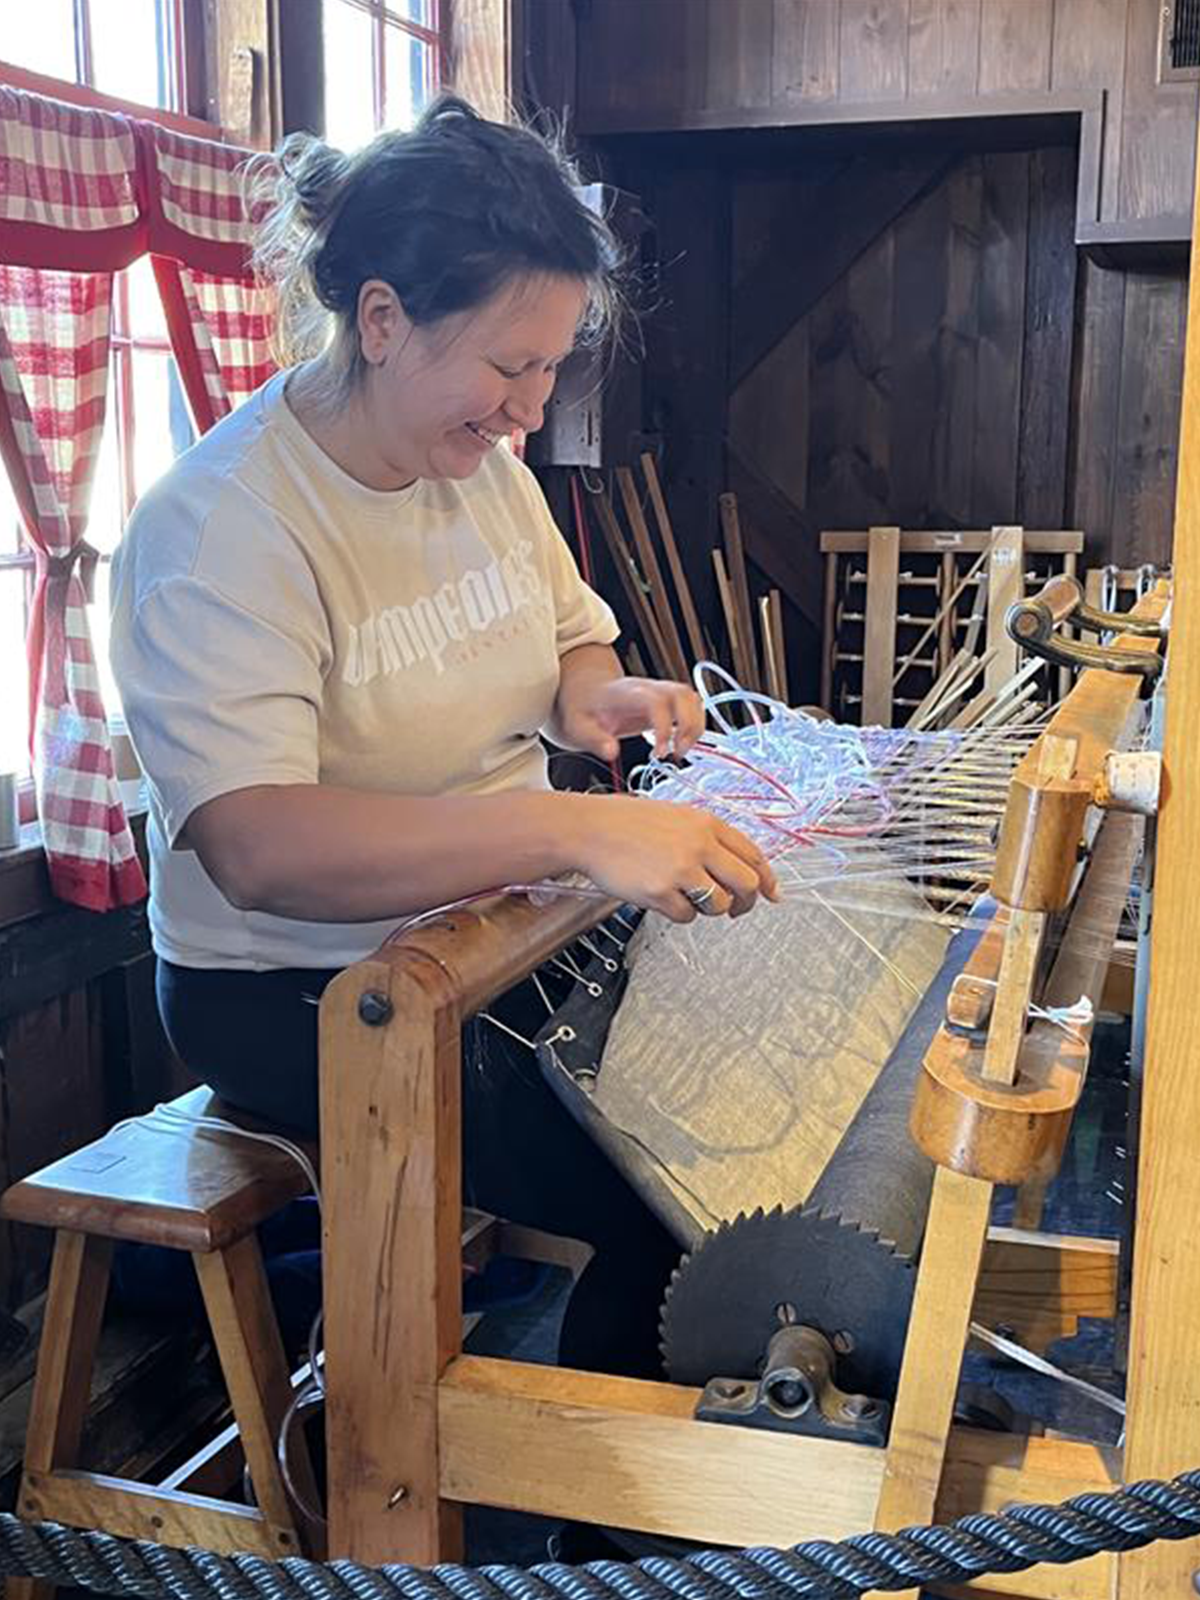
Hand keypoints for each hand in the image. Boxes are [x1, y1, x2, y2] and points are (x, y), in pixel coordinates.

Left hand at [556, 675, 705, 761]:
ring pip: (692, 698)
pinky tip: (681, 742)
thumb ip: (593, 740)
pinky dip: (694, 724)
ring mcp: (659, 691)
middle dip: (688, 726)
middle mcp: (647, 688)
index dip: (664, 727)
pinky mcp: (665, 699)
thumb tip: (612, 752)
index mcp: (626, 694)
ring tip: (680, 750)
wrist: (585, 688)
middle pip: (683, 695)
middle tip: (676, 752)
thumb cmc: (582, 707)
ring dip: (695, 726)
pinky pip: (691, 704)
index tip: (659, 752)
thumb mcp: (577, 727)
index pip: (656, 702)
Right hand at [574, 794, 779, 922]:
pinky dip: (678, 912)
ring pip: (719, 904)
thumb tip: (738, 868)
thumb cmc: (627, 823)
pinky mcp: (660, 892)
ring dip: (708, 907)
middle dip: (745, 902)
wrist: (589, 830)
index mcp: (706, 823)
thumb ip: (708, 840)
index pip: (753, 854)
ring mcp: (681, 869)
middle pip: (746, 883)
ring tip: (685, 895)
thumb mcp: (677, 818)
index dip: (767, 879)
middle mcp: (699, 844)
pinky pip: (686, 915)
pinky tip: (662, 896)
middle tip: (736, 909)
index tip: (773, 894)